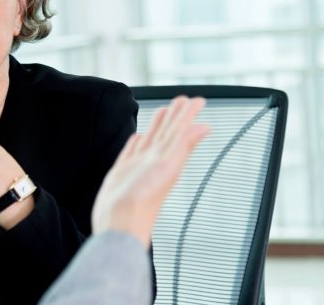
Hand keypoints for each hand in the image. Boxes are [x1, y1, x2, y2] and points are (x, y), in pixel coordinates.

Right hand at [91, 96, 208, 247]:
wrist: (120, 224)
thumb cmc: (143, 202)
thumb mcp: (167, 168)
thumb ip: (184, 145)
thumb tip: (203, 127)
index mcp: (167, 158)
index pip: (180, 130)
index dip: (187, 115)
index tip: (196, 101)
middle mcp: (155, 160)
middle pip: (167, 132)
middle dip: (175, 115)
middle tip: (182, 99)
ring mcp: (138, 166)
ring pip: (150, 139)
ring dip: (158, 125)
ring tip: (163, 111)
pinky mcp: (123, 172)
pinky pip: (132, 152)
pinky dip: (136, 142)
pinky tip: (139, 137)